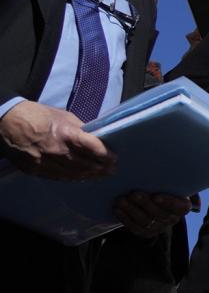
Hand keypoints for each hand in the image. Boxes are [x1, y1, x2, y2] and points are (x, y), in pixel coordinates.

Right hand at [0, 100, 114, 179]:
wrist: (6, 122)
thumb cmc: (37, 115)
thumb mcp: (63, 116)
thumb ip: (80, 129)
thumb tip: (94, 137)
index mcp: (66, 134)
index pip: (93, 148)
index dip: (106, 154)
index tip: (114, 157)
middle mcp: (57, 151)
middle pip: (85, 165)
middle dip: (101, 168)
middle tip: (112, 170)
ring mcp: (45, 163)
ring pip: (72, 174)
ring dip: (89, 176)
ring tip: (100, 175)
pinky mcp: (35, 170)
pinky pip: (57, 177)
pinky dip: (72, 178)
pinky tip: (81, 177)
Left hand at [114, 191, 190, 238]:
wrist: (154, 196)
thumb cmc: (167, 186)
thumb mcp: (178, 183)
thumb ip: (187, 188)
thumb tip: (196, 206)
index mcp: (183, 207)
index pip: (180, 207)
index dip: (169, 202)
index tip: (156, 196)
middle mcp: (172, 219)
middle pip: (159, 213)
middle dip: (145, 204)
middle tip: (133, 193)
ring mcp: (159, 227)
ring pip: (145, 221)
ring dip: (132, 210)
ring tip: (121, 199)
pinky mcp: (146, 233)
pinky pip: (135, 228)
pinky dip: (125, 218)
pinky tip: (117, 209)